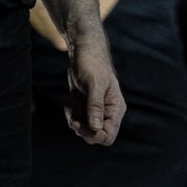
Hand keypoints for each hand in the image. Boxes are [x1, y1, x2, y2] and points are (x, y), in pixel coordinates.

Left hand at [65, 31, 125, 145]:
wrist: (82, 51)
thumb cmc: (92, 63)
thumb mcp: (94, 83)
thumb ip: (96, 106)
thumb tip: (96, 128)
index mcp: (115, 108)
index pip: (108, 135)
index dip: (95, 136)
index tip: (81, 125)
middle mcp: (107, 112)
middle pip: (95, 136)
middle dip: (82, 129)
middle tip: (74, 118)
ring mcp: (96, 111)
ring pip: (84, 129)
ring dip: (75, 120)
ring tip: (72, 104)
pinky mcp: (85, 107)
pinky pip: (77, 120)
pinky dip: (71, 114)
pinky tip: (71, 100)